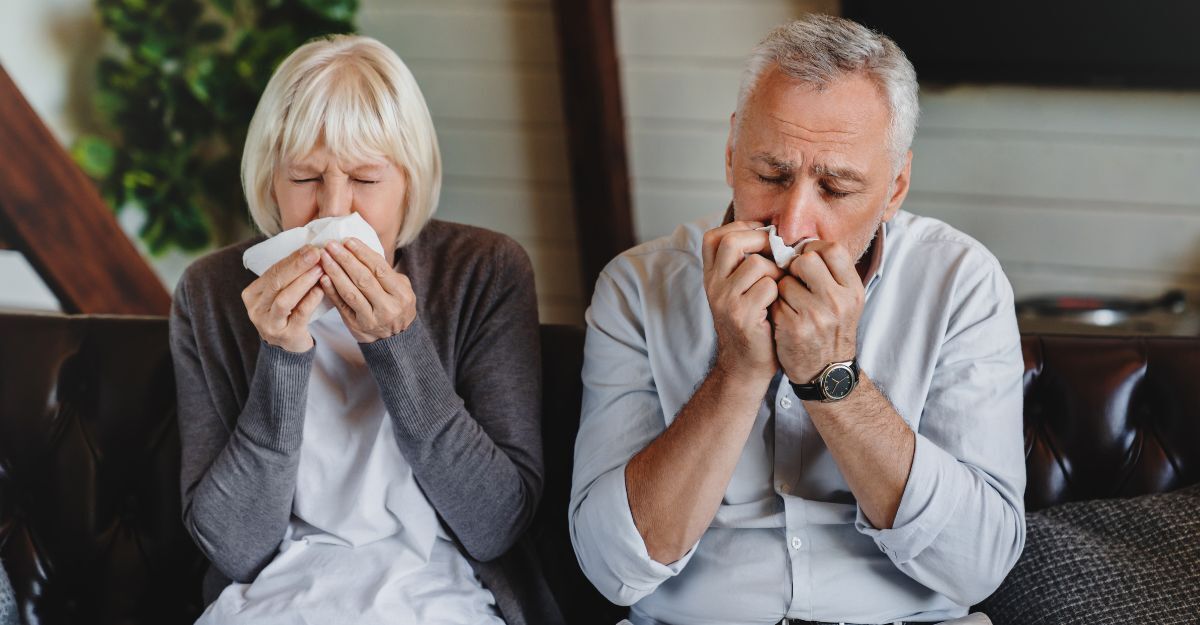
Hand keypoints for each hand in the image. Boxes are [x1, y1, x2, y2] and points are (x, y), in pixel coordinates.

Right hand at [241, 246, 325, 352]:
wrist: (288, 347)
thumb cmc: (288, 314)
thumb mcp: (282, 293)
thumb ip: (290, 275)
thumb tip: (311, 250)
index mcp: (252, 294)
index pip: (272, 271)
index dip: (292, 258)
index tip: (310, 247)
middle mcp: (256, 309)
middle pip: (276, 282)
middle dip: (297, 265)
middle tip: (316, 253)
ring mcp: (269, 324)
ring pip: (285, 299)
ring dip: (303, 282)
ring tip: (320, 269)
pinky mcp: (286, 335)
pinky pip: (299, 314)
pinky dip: (310, 300)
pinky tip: (321, 289)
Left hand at [318, 238, 415, 342]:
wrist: (394, 338)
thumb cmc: (396, 305)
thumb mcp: (401, 288)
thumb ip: (386, 272)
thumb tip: (361, 250)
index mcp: (401, 294)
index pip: (380, 269)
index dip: (363, 253)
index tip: (348, 240)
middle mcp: (388, 307)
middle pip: (363, 279)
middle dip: (345, 259)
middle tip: (331, 245)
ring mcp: (371, 318)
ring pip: (350, 292)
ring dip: (335, 272)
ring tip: (324, 257)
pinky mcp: (356, 325)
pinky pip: (341, 305)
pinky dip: (331, 290)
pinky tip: (323, 277)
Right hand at [701, 220, 784, 381]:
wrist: (745, 365)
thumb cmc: (753, 324)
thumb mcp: (739, 291)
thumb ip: (746, 265)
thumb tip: (775, 234)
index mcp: (711, 276)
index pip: (714, 236)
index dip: (741, 228)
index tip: (763, 236)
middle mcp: (713, 285)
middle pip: (731, 241)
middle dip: (761, 241)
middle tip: (778, 254)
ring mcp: (725, 300)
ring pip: (755, 264)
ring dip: (776, 271)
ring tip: (782, 286)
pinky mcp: (741, 315)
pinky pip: (768, 286)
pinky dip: (780, 291)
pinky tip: (780, 304)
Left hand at [771, 240, 863, 384]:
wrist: (826, 373)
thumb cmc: (832, 330)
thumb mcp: (846, 301)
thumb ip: (832, 273)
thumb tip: (804, 243)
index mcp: (852, 290)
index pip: (832, 249)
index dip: (814, 249)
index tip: (806, 259)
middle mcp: (838, 301)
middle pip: (805, 260)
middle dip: (794, 267)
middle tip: (795, 280)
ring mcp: (816, 315)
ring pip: (785, 281)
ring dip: (782, 289)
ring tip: (790, 303)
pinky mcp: (794, 328)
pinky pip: (774, 301)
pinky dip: (775, 306)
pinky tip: (783, 318)